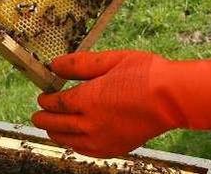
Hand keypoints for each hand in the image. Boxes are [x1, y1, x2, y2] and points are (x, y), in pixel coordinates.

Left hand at [32, 50, 210, 158]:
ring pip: (70, 141)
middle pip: (58, 125)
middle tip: (37, 116)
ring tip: (50, 130)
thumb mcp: (111, 59)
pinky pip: (87, 151)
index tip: (42, 97)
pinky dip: (75, 146)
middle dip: (44, 120)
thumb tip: (55, 64)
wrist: (172, 98)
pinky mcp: (116, 147)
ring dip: (57, 135)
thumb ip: (80, 64)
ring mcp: (103, 139)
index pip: (57, 104)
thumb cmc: (146, 74)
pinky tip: (75, 142)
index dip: (47, 101)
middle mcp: (91, 123)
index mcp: (88, 99)